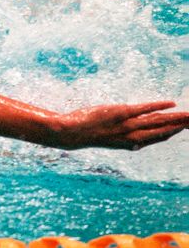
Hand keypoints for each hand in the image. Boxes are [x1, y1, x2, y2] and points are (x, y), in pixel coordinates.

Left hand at [52, 101, 187, 149]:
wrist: (71, 133)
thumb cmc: (89, 134)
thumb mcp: (112, 139)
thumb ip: (127, 139)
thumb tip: (139, 143)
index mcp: (131, 143)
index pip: (159, 137)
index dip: (173, 132)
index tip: (184, 127)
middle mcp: (133, 136)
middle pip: (164, 130)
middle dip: (181, 125)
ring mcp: (128, 125)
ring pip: (158, 121)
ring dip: (177, 118)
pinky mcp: (121, 113)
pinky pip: (145, 109)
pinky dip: (159, 106)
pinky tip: (171, 104)